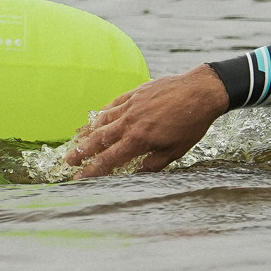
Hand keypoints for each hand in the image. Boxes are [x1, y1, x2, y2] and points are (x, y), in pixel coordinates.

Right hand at [66, 65, 229, 177]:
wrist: (201, 91)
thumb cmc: (192, 123)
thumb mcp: (176, 150)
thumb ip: (153, 164)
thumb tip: (136, 175)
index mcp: (139, 140)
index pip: (108, 160)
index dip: (92, 171)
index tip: (79, 179)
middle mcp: (130, 123)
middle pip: (97, 140)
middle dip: (81, 153)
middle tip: (68, 162)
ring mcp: (130, 106)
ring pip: (101, 121)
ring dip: (87, 133)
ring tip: (76, 142)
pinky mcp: (134, 93)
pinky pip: (112, 105)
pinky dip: (102, 113)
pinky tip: (96, 119)